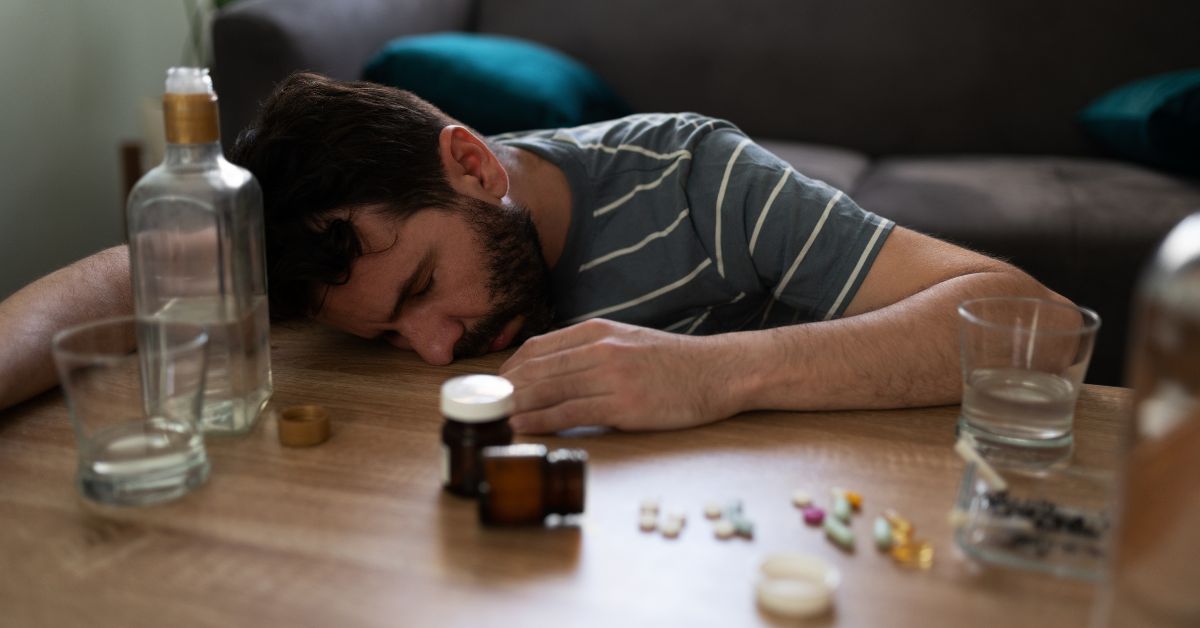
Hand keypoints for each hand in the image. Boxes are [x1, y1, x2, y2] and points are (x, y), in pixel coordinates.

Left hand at [498, 319, 744, 432]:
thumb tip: (551, 369)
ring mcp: (612, 376)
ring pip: (547, 391)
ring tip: (490, 422)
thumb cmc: (674, 362)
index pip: (537, 348)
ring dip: (513, 407)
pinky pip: (570, 413)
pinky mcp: (624, 404)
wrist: (719, 371)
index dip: (508, 370)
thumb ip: (590, 350)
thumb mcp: (627, 341)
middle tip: (480, 409)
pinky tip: (522, 428)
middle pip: (535, 369)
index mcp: (597, 331)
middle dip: (501, 391)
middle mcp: (600, 348)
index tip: (491, 387)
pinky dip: (539, 422)